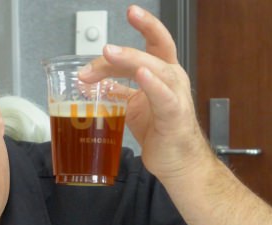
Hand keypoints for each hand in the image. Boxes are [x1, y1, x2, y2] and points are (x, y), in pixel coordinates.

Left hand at [79, 5, 214, 181]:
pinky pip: (163, 97)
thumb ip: (116, 91)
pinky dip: (152, 85)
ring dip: (131, 59)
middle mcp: (171, 80)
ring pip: (155, 68)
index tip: (129, 12)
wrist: (177, 163)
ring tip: (108, 54)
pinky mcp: (173, 116)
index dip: (143, 25)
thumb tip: (94, 83)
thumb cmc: (161, 133)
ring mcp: (175, 96)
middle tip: (105, 45)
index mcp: (162, 74)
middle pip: (155, 49)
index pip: (153, 43)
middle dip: (134, 38)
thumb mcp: (132, 106)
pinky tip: (141, 75)